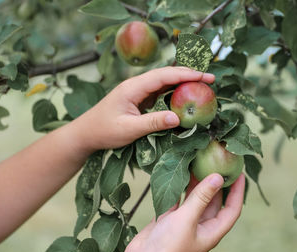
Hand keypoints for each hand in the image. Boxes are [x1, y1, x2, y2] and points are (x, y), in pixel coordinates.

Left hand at [70, 67, 214, 152]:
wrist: (85, 133)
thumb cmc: (103, 131)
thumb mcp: (129, 129)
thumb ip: (153, 123)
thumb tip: (178, 118)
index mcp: (133, 87)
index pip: (164, 75)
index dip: (186, 74)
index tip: (205, 76)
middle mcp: (136, 85)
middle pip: (166, 74)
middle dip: (189, 75)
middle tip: (211, 79)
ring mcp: (138, 91)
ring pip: (164, 81)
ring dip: (183, 82)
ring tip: (203, 85)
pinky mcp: (139, 98)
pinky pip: (160, 91)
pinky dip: (175, 92)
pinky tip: (185, 96)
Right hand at [118, 174, 244, 251]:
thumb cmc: (168, 248)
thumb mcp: (187, 219)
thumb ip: (201, 197)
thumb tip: (218, 176)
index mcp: (211, 231)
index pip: (232, 209)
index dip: (238, 191)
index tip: (240, 173)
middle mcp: (200, 226)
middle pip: (214, 201)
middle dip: (216, 183)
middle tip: (217, 162)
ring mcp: (184, 222)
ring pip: (195, 199)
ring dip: (197, 183)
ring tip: (198, 163)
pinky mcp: (169, 219)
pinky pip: (178, 200)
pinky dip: (179, 188)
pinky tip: (179, 174)